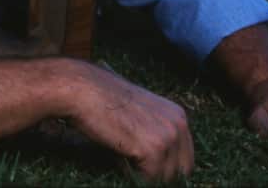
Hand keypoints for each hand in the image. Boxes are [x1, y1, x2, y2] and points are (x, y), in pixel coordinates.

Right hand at [65, 61, 194, 181]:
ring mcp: (168, 137)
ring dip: (143, 173)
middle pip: (180, 171)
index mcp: (178, 115)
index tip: (144, 163)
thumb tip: (159, 161)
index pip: (185, 158)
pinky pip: (149, 179)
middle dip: (157, 172)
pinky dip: (131, 174)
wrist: (82, 89)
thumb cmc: (103, 99)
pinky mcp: (153, 149)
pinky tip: (117, 155)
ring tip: (121, 154)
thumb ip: (156, 129)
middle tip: (132, 162)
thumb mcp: (140, 111)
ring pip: (165, 178)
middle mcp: (179, 125)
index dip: (164, 165)